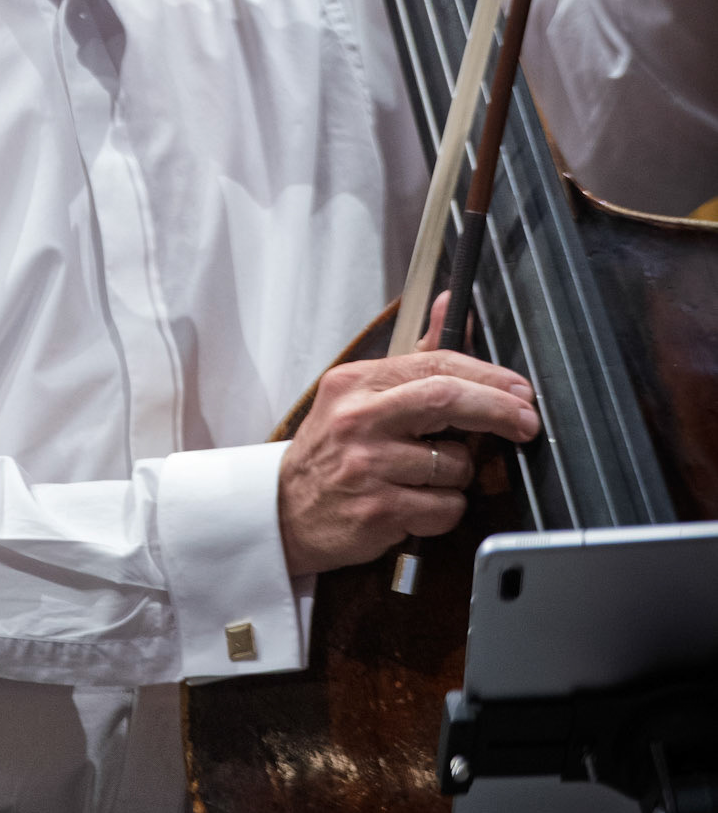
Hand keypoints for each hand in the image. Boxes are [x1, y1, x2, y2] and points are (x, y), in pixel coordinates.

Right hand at [276, 292, 538, 576]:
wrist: (286, 511)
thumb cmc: (334, 450)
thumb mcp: (361, 395)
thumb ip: (414, 354)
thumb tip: (447, 302)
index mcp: (356, 382)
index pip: (435, 364)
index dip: (489, 376)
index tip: (520, 391)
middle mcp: (358, 419)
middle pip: (447, 400)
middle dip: (499, 410)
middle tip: (526, 423)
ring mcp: (367, 466)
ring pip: (455, 464)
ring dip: (460, 474)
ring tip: (426, 476)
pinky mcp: (378, 511)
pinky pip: (445, 508)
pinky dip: (445, 510)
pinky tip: (417, 505)